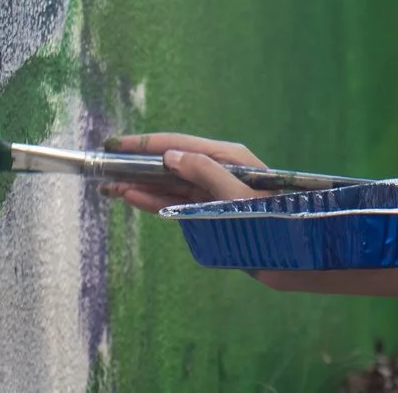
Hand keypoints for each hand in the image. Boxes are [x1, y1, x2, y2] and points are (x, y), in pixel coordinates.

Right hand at [100, 132, 270, 213]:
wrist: (294, 254)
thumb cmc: (272, 219)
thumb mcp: (237, 193)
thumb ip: (203, 172)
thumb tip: (169, 155)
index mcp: (227, 156)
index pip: (179, 143)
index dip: (145, 143)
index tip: (115, 144)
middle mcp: (216, 169)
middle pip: (169, 162)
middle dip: (136, 164)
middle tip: (103, 168)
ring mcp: (210, 191)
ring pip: (168, 184)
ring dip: (139, 184)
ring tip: (109, 186)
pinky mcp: (208, 212)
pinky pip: (174, 203)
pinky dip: (153, 200)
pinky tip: (131, 197)